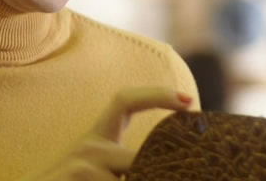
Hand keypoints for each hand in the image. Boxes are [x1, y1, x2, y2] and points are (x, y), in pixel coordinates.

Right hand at [24, 87, 192, 180]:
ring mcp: (81, 163)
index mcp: (97, 139)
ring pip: (132, 176)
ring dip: (138, 179)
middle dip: (159, 171)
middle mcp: (89, 145)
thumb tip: (166, 164)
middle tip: (179, 173)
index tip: (188, 100)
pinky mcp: (77, 176)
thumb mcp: (100, 173)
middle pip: (140, 155)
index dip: (156, 94)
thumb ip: (128, 165)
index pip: (125, 101)